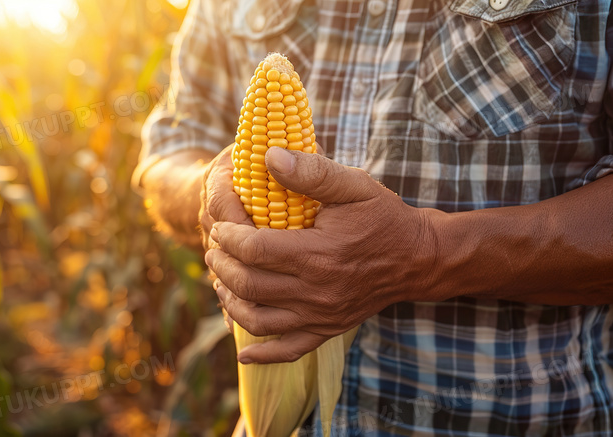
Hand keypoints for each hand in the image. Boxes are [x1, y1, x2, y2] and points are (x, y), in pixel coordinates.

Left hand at [205, 147, 438, 363]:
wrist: (418, 258)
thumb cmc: (383, 217)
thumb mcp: (354, 186)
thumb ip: (312, 171)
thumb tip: (269, 156)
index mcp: (319, 254)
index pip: (254, 250)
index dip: (228, 236)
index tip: (220, 224)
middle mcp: (317, 292)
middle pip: (249, 285)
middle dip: (222, 264)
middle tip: (214, 248)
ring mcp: (321, 316)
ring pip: (258, 321)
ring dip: (230, 301)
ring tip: (219, 280)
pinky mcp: (327, 330)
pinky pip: (288, 351)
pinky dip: (262, 355)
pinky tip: (243, 352)